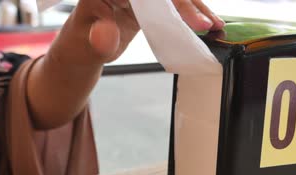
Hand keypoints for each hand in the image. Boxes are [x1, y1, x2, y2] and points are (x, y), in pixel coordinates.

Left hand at [82, 0, 224, 62]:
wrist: (84, 50)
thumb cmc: (80, 45)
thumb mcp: (86, 45)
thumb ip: (98, 39)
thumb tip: (106, 35)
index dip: (168, 1)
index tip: (187, 17)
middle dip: (187, 3)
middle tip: (207, 24)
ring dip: (194, 7)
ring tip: (214, 25)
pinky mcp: (147, 2)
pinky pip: (171, 4)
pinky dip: (189, 14)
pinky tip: (206, 23)